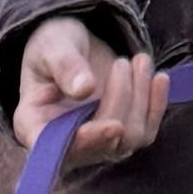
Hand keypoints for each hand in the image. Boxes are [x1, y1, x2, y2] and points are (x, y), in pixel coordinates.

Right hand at [11, 13, 169, 162]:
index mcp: (34, 124)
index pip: (54, 147)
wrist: (72, 47)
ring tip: (139, 60)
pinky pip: (146, 133)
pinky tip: (159, 78)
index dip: (85, 143)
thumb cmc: (52, 46)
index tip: (113, 126)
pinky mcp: (120, 134)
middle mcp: (64, 143)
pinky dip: (156, 105)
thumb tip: (84, 89)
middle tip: (122, 62)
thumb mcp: (52, 46)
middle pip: (102, 143)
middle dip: (120, 101)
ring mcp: (95, 142)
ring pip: (129, 139)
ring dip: (140, 99)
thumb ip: (65, 65)